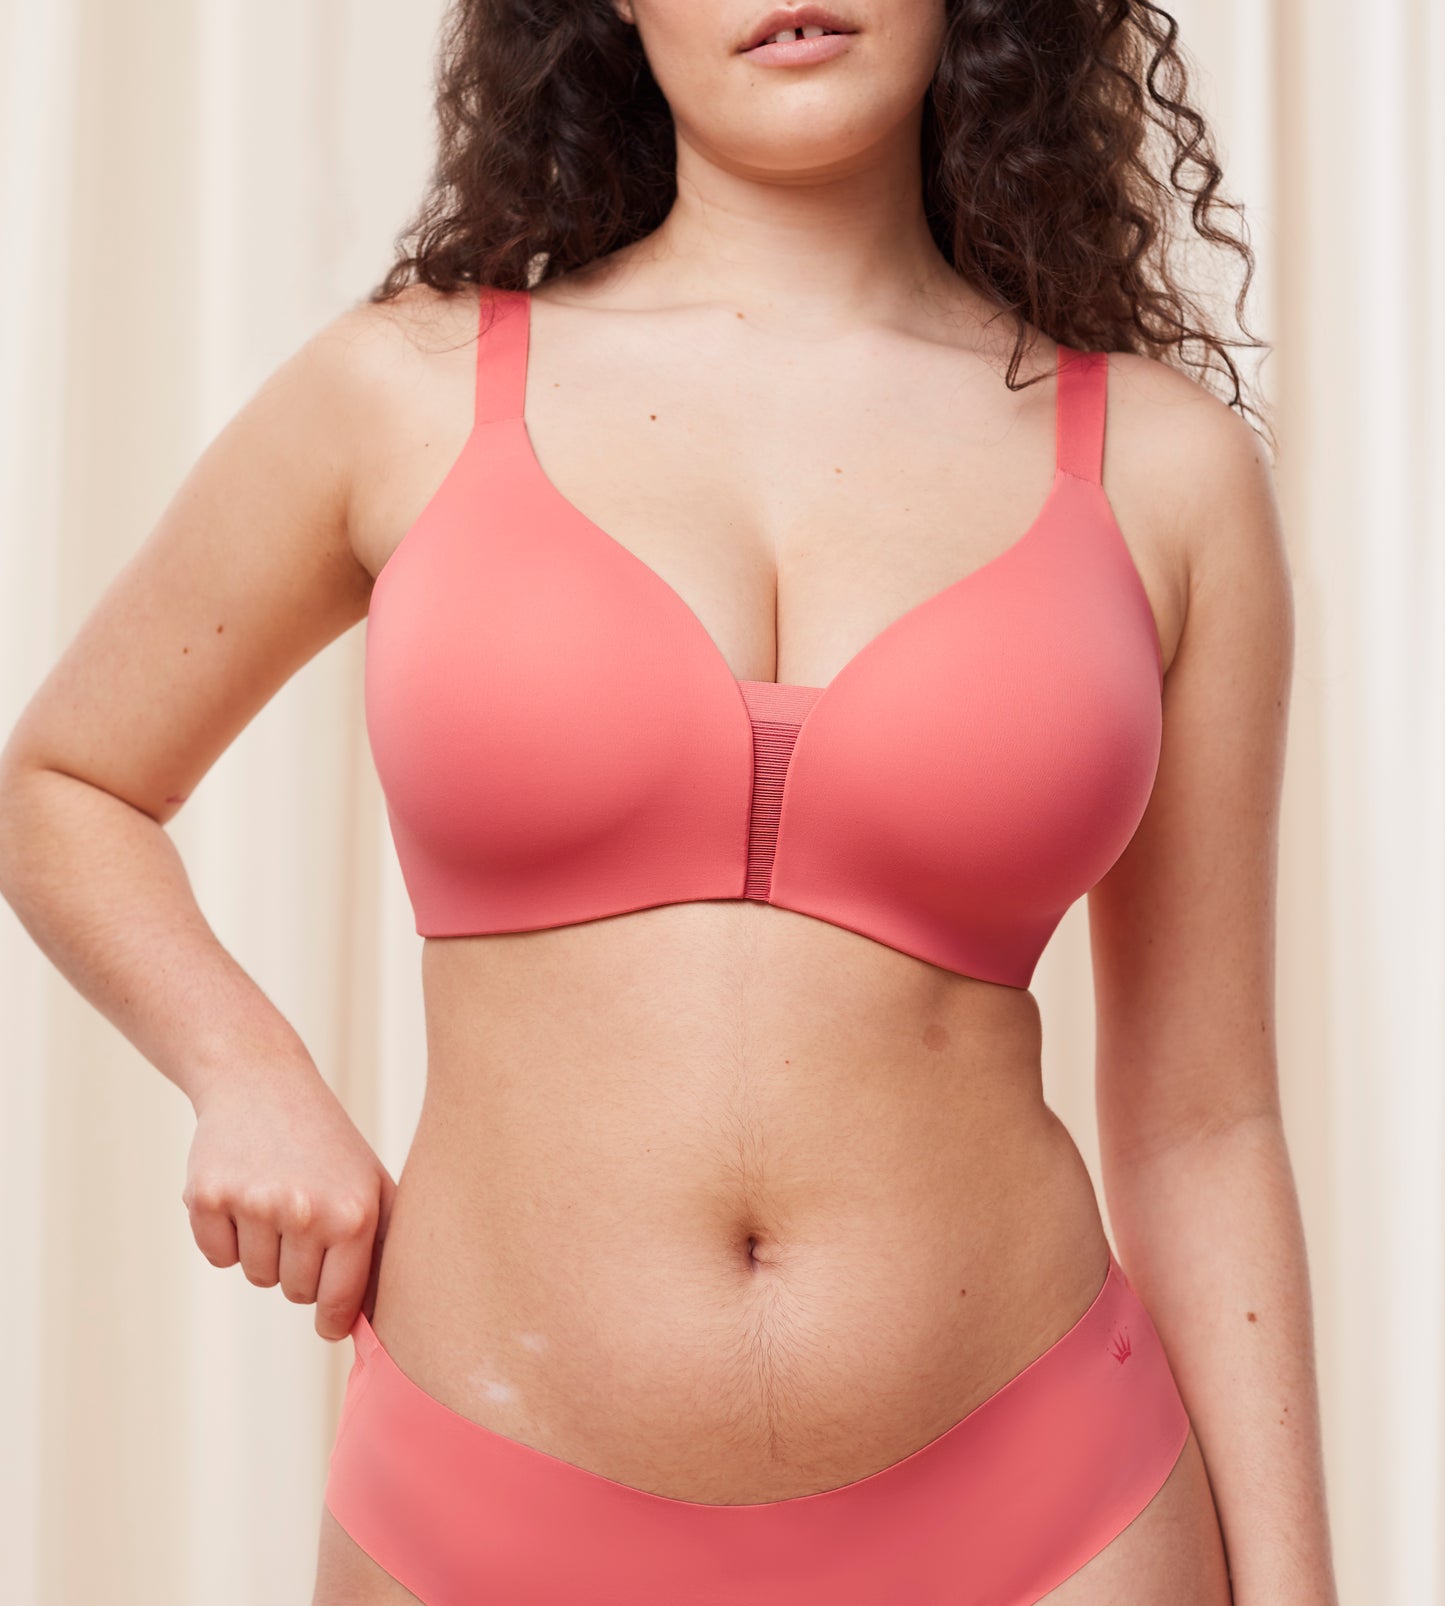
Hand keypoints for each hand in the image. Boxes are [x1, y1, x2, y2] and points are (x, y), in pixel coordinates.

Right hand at [180, 1062, 396, 1340]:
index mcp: (353, 1213)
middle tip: (302, 1219)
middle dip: (298, 1268)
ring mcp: (254, 1204)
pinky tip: (242, 1191)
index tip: (329, 1324)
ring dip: (264, 1248)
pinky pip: (218, 1256)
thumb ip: (380, 1249)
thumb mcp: (370, 1183)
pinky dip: (226, 1235)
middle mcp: (306, 1211)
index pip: (339, 1301)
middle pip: (294, 1292)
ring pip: (257, 1275)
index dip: (332, 1319)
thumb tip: (380, 1321)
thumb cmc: (326, 1143)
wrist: (263, 1082)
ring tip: (275, 1196)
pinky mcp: (208, 1197)